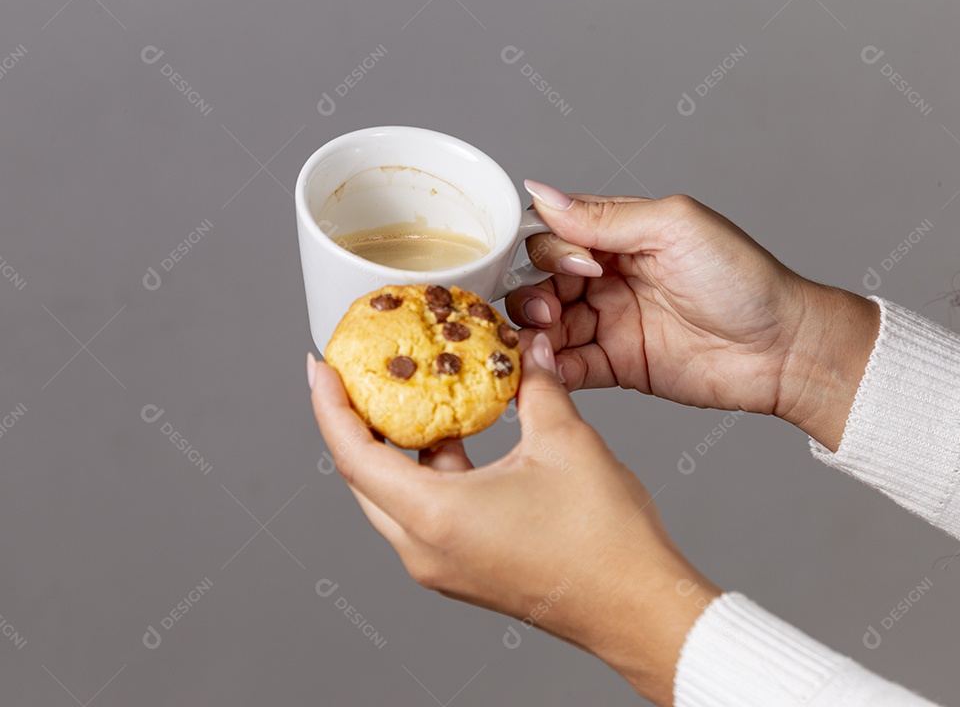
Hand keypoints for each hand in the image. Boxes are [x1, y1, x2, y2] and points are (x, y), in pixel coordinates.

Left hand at [308, 335, 719, 705]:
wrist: (638, 609)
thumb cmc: (604, 541)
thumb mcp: (564, 442)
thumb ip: (535, 387)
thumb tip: (527, 350)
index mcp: (435, 517)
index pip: (353, 455)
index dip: (330, 405)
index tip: (321, 367)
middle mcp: (425, 549)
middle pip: (362, 478)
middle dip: (355, 423)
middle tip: (357, 376)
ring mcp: (442, 566)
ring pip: (392, 498)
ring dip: (396, 449)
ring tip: (409, 399)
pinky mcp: (463, 571)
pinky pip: (422, 515)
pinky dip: (427, 474)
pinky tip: (455, 438)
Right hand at [509, 182, 879, 450]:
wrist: (783, 347)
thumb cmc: (743, 278)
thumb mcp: (673, 228)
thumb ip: (604, 216)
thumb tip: (541, 194)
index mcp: (621, 235)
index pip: (554, 233)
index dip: (549, 249)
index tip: (577, 266)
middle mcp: (608, 277)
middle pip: (540, 281)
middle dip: (532, 294)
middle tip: (550, 311)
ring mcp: (610, 322)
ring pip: (547, 324)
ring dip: (535, 331)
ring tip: (545, 340)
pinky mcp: (616, 365)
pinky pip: (568, 366)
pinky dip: (551, 367)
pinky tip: (550, 367)